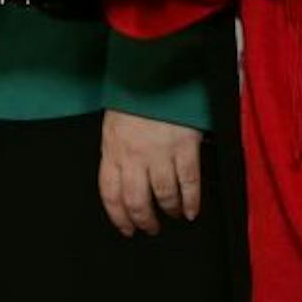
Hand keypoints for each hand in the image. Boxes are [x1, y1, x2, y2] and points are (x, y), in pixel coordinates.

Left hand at [99, 109, 203, 236]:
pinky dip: (191, 201)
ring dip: (169, 211)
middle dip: (143, 220)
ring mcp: (159, 153)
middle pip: (136, 200)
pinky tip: (191, 211)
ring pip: (163, 195)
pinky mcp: (184, 147)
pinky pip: (188, 183)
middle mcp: (133, 156)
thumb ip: (116, 152)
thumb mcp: (114, 124)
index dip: (118, 216)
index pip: (110, 193)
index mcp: (112, 149)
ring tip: (173, 217)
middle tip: (151, 229)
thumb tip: (121, 179)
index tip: (126, 229)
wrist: (156, 72)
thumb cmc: (133, 97)